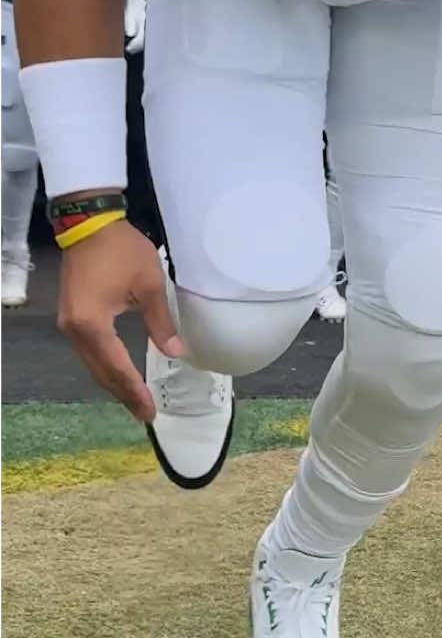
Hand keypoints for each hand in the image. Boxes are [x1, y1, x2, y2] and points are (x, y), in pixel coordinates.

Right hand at [57, 219, 183, 420]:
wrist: (89, 224)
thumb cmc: (122, 250)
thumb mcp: (150, 284)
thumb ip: (161, 322)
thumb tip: (176, 353)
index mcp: (93, 325)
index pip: (117, 368)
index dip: (134, 391)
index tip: (149, 412)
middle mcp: (75, 331)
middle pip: (100, 371)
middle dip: (123, 393)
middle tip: (144, 413)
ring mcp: (68, 324)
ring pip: (92, 363)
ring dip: (113, 381)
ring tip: (135, 399)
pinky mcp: (70, 316)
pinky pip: (88, 351)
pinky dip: (105, 365)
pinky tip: (119, 372)